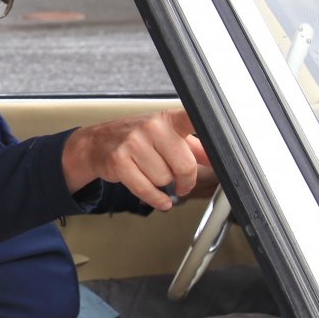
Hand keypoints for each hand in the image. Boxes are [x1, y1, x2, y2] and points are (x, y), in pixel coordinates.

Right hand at [61, 108, 207, 211]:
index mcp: (167, 119)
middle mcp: (151, 127)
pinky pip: (147, 190)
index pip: (192, 118)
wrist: (96, 144)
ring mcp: (133, 143)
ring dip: (162, 184)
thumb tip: (218, 158)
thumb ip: (193, 147)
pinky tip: (160, 198)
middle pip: (184, 165)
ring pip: (164, 179)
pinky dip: (156, 199)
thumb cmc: (135, 139)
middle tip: (181, 181)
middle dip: (184, 179)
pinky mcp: (119, 161)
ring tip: (152, 174)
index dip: (208, 125)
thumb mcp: (165, 136)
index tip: (222, 131)